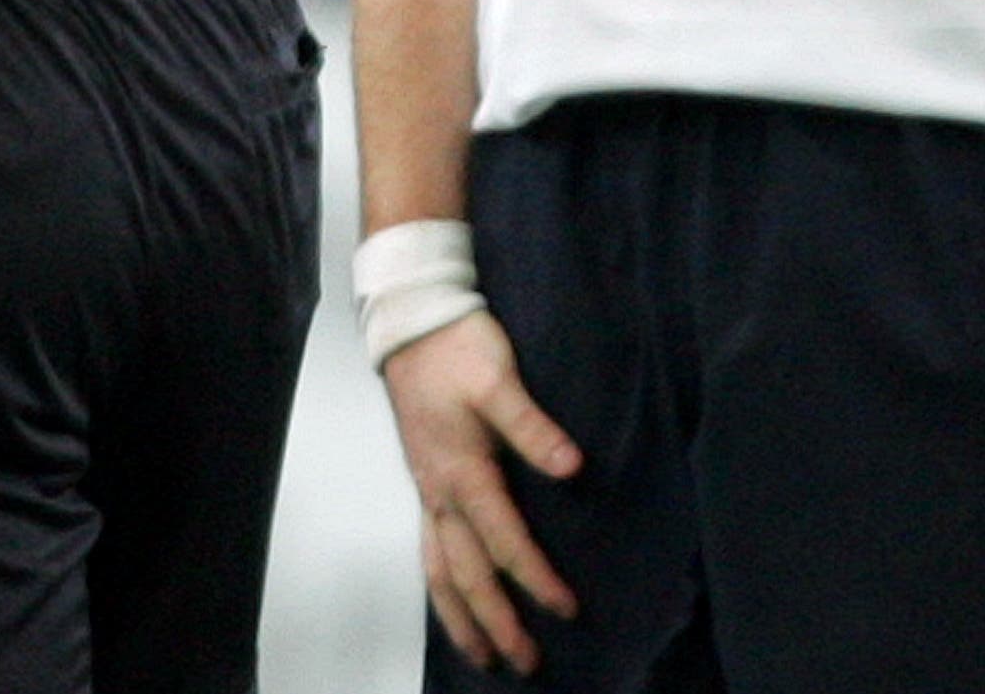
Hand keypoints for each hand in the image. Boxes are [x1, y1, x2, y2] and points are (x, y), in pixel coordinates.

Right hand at [384, 310, 579, 673]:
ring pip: (439, 572)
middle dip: (494, 623)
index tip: (566, 609)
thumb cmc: (458, 348)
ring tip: (482, 657)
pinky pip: (429, 552)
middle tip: (524, 662)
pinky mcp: (425, 484)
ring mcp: (428, 492)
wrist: (412, 324)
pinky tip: (453, 603)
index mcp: (463, 472)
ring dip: (460, 618)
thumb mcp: (500, 380)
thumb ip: (534, 427)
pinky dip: (441, 588)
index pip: (504, 541)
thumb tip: (572, 467)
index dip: (535, 578)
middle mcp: (440, 493)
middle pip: (466, 575)